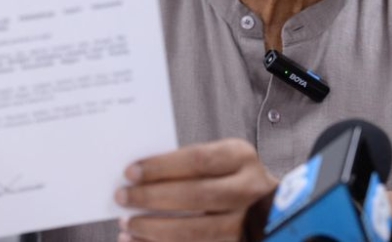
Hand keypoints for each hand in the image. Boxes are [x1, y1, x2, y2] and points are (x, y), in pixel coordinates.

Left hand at [115, 138, 278, 241]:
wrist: (268, 206)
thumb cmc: (233, 177)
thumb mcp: (220, 158)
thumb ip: (188, 164)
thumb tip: (140, 175)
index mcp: (241, 157)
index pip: (197, 160)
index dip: (161, 167)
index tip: (131, 172)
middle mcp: (247, 190)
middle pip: (195, 195)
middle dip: (152, 197)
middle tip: (123, 197)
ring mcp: (244, 222)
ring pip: (194, 230)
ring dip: (153, 228)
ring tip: (127, 223)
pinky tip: (139, 240)